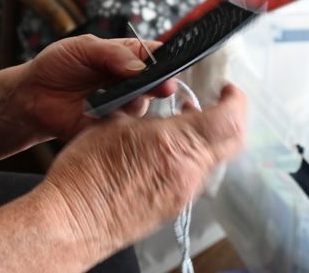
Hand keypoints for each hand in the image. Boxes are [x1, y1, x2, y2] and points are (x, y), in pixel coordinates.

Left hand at [8, 34, 178, 140]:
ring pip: (142, 107)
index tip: (167, 65)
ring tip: (115, 98)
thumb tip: (138, 66)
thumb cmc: (57, 65)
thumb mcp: (82, 48)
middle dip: (160, 86)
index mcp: (125, 57)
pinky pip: (124, 129)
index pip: (154, 56)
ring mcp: (121, 106)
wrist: (33, 95)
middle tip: (160, 88)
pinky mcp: (110, 128)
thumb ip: (111, 53)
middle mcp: (128, 82)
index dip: (165, 60)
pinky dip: (118, 123)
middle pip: (156, 84)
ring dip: (133, 103)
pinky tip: (105, 115)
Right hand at [36, 84, 247, 262]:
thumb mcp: (114, 123)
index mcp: (174, 144)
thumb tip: (157, 106)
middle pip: (232, 140)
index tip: (226, 88)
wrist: (73, 220)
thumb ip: (146, 113)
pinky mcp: (174, 207)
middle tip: (215, 101)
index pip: (229, 119)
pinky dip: (191, 155)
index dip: (235, 99)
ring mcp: (183, 193)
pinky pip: (196, 175)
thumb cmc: (85, 173)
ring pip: (214, 158)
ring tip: (183, 122)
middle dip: (228, 116)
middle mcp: (187, 171)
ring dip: (207, 136)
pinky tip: (166, 148)